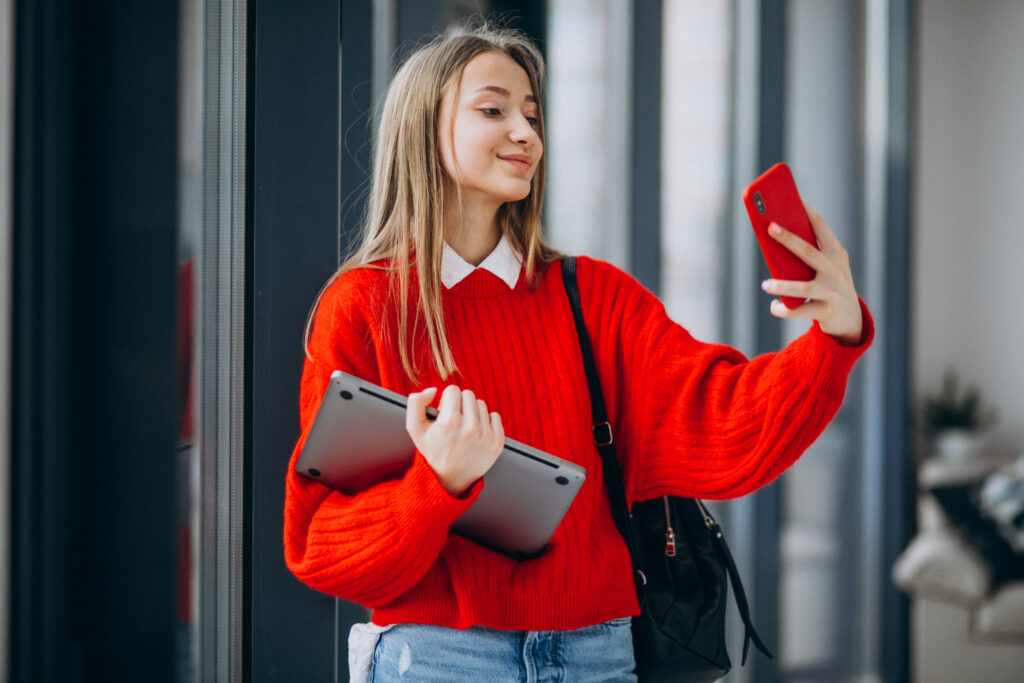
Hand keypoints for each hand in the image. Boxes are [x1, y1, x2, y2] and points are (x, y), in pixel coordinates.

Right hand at [405, 385, 504, 496]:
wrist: (448, 480)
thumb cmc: (431, 452)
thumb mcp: (414, 429)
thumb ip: (416, 402)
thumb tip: (433, 390)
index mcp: (450, 422)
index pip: (453, 390)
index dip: (446, 400)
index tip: (444, 413)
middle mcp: (470, 427)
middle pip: (468, 395)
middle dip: (460, 404)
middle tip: (454, 421)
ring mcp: (486, 436)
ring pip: (481, 405)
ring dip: (472, 413)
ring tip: (464, 428)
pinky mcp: (497, 442)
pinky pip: (495, 416)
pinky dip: (486, 422)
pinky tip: (476, 433)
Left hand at [760, 202, 863, 344]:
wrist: (850, 318)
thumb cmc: (829, 285)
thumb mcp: (824, 268)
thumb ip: (806, 256)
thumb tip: (773, 238)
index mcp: (836, 254)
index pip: (821, 227)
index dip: (806, 212)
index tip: (792, 198)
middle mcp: (836, 270)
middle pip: (809, 252)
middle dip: (789, 238)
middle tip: (769, 226)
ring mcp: (832, 291)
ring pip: (803, 287)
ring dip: (781, 285)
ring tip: (765, 284)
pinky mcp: (826, 312)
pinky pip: (799, 310)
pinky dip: (783, 309)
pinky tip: (774, 306)